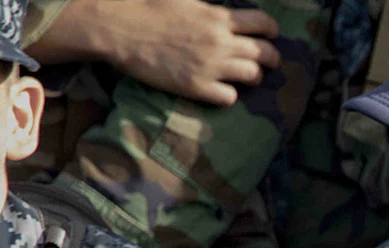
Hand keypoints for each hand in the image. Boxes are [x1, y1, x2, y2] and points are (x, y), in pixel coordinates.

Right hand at [28, 0, 281, 104]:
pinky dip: (229, 94)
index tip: (268, 34)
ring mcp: (210, 66)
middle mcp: (220, 42)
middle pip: (266, 54)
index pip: (263, 24)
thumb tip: (223, 8)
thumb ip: (209, 5)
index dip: (270, 30)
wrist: (117, 27)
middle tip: (265, 60)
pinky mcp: (197, 87)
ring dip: (253, 76)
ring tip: (245, 75)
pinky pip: (230, 97)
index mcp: (217, 17)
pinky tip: (221, 88)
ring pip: (254, 76)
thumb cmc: (146, 6)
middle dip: (270, 57)